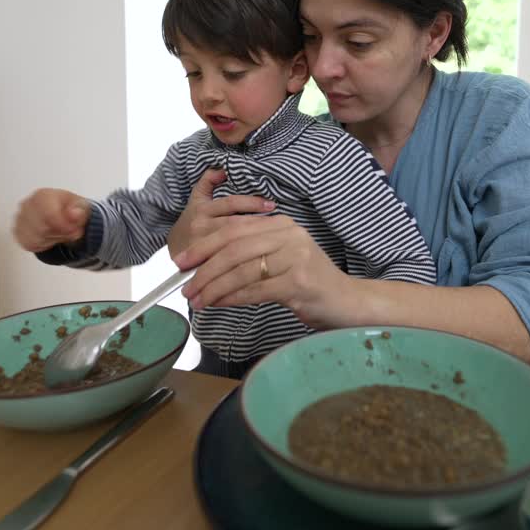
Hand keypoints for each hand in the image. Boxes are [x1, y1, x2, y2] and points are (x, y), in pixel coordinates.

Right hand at [13, 188, 89, 252]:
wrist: (58, 214)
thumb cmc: (67, 208)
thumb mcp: (81, 206)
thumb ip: (79, 209)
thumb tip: (75, 214)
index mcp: (43, 195)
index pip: (48, 214)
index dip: (63, 226)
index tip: (73, 231)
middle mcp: (27, 205)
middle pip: (42, 229)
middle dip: (59, 234)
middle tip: (69, 232)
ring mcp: (20, 219)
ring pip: (36, 239)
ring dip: (52, 240)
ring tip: (60, 233)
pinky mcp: (17, 232)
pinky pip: (30, 244)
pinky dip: (42, 245)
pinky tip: (48, 237)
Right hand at [165, 169, 276, 257]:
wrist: (175, 252)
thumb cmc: (191, 224)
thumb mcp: (196, 200)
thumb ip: (208, 181)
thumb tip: (223, 169)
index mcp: (201, 208)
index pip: (230, 203)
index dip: (252, 202)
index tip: (271, 204)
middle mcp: (201, 226)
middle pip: (234, 224)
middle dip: (259, 223)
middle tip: (281, 223)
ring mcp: (203, 247)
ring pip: (233, 242)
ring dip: (255, 238)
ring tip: (275, 236)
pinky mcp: (205, 264)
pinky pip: (229, 259)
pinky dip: (247, 255)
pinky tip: (262, 253)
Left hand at [175, 215, 355, 328]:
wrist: (348, 303)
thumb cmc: (310, 285)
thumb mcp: (281, 261)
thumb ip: (252, 257)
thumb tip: (207, 267)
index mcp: (282, 225)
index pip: (235, 229)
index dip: (204, 245)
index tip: (182, 262)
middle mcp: (289, 235)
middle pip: (235, 248)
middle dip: (204, 268)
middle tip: (186, 286)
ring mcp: (296, 257)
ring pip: (242, 269)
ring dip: (215, 287)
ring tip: (198, 300)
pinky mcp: (299, 282)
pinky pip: (256, 289)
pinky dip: (233, 298)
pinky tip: (219, 304)